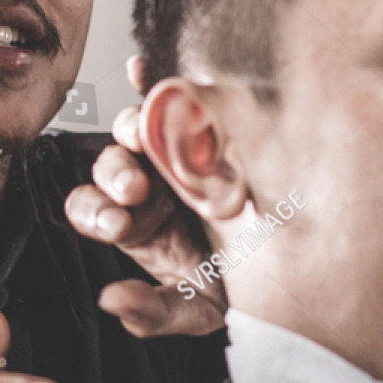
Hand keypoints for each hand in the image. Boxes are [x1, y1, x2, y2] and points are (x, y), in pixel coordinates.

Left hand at [64, 58, 226, 338]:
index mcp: (135, 224)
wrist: (291, 263)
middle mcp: (147, 184)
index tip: (117, 226)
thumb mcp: (197, 309)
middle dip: (116, 174)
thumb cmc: (237, 283)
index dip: (96, 213)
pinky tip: (141, 71)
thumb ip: (153, 312)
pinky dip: (148, 80)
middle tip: (134, 190)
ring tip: (147, 140)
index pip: (92, 209)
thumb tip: (113, 302)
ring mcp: (173, 152)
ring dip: (134, 130)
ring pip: (136, 129)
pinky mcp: (203, 126)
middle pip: (111, 164)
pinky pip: (170, 98)